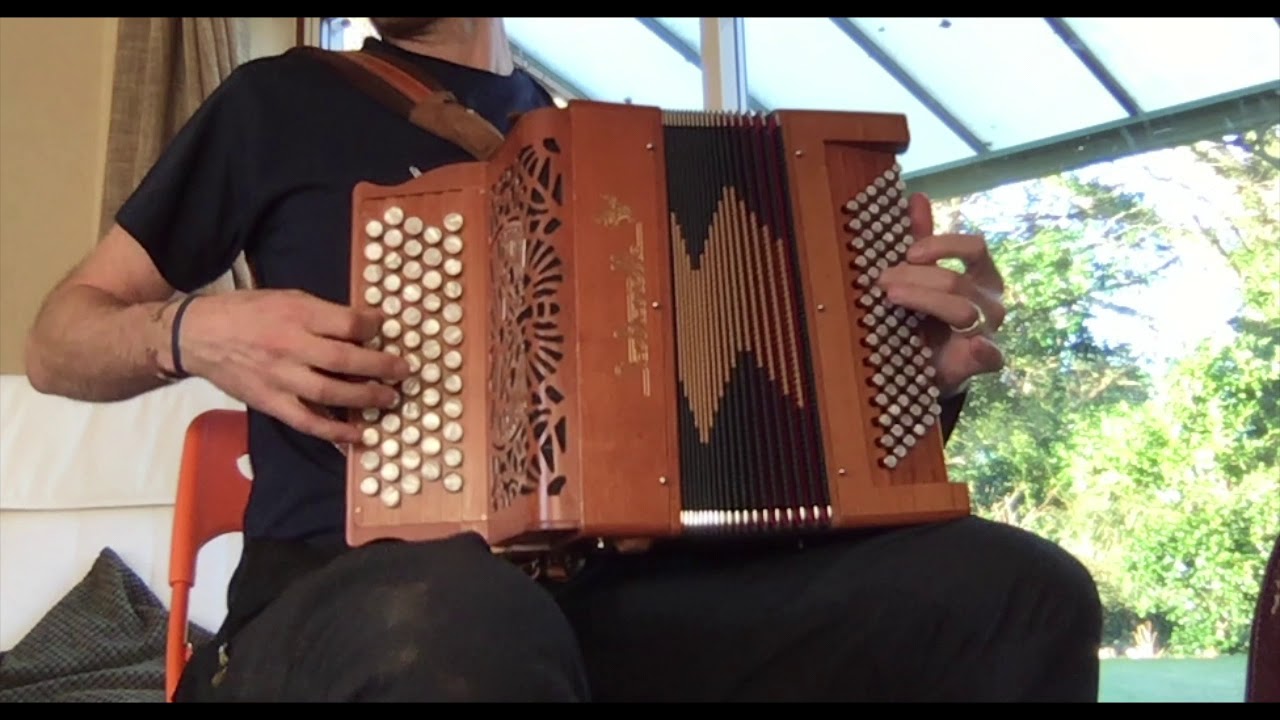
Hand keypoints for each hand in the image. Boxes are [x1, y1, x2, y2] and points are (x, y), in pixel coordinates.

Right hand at [177, 289, 409, 443]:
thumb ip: (324, 312)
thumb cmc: (248, 312)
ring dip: (365, 398)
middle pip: (344, 360)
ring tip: (390, 399)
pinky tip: (359, 434)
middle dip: (380, 367)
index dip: (373, 328)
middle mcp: (290, 346)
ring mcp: (280, 378)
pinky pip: (307, 421)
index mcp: (296, 314)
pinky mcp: (270, 402)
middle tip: (404, 371)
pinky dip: (335, 431)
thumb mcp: (288, 298)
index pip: (346, 324)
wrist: (198, 335)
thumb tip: (366, 324)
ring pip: (330, 393)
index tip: (386, 330)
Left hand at [876, 193, 1006, 397]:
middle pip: (955, 281)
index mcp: (982, 274)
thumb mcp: (923, 275)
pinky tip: (976, 345)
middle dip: (914, 278)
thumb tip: (916, 197)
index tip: (909, 253)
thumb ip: (922, 239)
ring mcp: (990, 330)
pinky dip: (985, 350)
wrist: (928, 364)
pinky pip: (992, 355)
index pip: (974, 248)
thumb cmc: (929, 315)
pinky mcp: (984, 359)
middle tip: (880, 280)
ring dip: (923, 300)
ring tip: (891, 296)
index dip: (942, 246)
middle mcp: (991, 300)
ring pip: (962, 310)